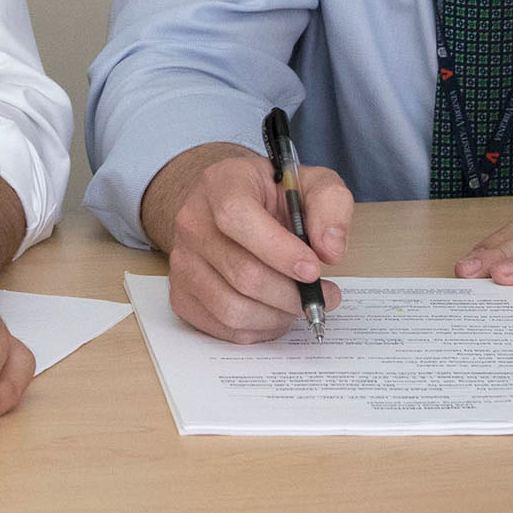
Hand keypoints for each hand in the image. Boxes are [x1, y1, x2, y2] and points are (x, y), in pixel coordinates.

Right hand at [145, 142, 351, 343]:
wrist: (233, 208)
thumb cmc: (274, 197)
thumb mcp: (311, 184)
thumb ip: (330, 205)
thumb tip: (329, 250)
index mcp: (221, 183)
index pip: (236, 216)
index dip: (277, 249)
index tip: (313, 269)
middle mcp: (192, 220)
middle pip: (241, 273)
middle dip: (291, 294)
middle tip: (324, 296)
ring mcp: (182, 260)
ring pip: (231, 308)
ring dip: (277, 316)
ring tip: (299, 304)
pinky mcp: (181, 293)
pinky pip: (223, 327)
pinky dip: (259, 329)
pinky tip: (275, 311)